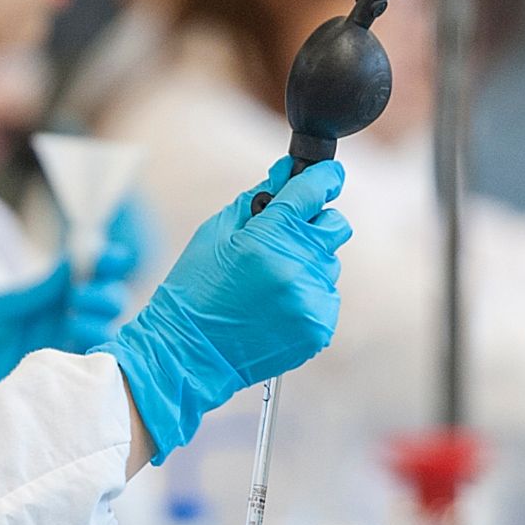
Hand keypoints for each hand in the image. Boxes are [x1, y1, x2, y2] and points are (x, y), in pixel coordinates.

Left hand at [0, 239, 136, 434]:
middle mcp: (61, 325)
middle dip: (104, 294)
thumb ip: (35, 293)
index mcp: (47, 301)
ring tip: (76, 324)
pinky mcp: (59, 385)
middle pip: (106, 305)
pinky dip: (97, 356)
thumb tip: (71, 261)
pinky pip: (91, 370)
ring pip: (106, 334)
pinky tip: (83, 349)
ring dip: (100, 323)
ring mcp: (63, 355)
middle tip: (81, 298)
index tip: (110, 256)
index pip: (87, 276)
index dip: (106, 263)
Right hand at [105, 160, 349, 456]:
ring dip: (307, 264)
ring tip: (269, 283)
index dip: (325, 178)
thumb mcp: (215, 234)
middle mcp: (296, 267)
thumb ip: (256, 199)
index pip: (314, 191)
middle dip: (315, 224)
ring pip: (330, 263)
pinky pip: (327, 296)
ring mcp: (310, 299)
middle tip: (285, 239)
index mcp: (267, 238)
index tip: (328, 176)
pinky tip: (275, 307)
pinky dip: (307, 295)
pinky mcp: (318, 327)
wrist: (189, 353)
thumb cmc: (194, 290)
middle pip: (335, 226)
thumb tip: (287, 171)